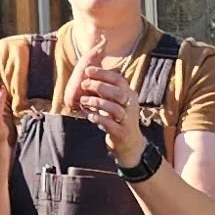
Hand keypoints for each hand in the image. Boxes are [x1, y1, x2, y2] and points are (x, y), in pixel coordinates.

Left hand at [76, 53, 147, 169]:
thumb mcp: (115, 102)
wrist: (130, 143)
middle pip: (117, 92)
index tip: (88, 70)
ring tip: (83, 101)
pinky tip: (89, 116)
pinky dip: (98, 118)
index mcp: (129, 94)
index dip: (103, 73)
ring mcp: (127, 119)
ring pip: (113, 108)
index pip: (118, 79)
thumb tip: (88, 76)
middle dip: (99, 86)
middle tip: (84, 85)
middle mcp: (131, 105)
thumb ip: (105, 91)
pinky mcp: (122, 132)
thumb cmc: (117, 119)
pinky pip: (110, 124)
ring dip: (96, 103)